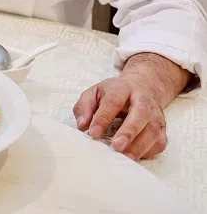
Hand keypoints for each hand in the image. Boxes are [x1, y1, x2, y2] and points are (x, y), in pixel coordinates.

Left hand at [73, 53, 188, 159]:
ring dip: (140, 146)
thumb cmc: (115, 93)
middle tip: (117, 146)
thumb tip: (82, 126)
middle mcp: (143, 101)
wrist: (143, 87)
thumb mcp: (94, 93)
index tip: (93, 133)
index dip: (103, 118)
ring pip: (153, 130)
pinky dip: (148, 151)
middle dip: (129, 131)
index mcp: (123, 89)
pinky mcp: (162, 130)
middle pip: (140, 114)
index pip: (113, 101)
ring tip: (125, 156)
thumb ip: (84, 107)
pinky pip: (159, 143)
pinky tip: (135, 156)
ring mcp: (155, 115)